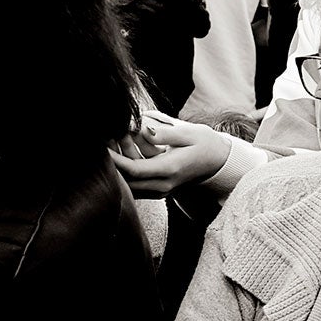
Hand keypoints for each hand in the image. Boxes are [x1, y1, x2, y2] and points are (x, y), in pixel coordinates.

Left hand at [110, 113, 233, 198]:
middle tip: (102, 144)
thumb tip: (144, 129)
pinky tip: (121, 155)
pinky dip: (125, 174)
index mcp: (170, 169)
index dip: (115, 161)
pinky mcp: (159, 191)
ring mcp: (161, 191)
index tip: (102, 148)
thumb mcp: (188, 132)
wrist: (218, 161)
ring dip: (118, 170)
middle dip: (112, 165)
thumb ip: (165, 133)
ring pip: (130, 187)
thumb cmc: (204, 143)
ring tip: (110, 145)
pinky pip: (136, 187)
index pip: (134, 170)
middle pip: (127, 182)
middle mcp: (164, 185)